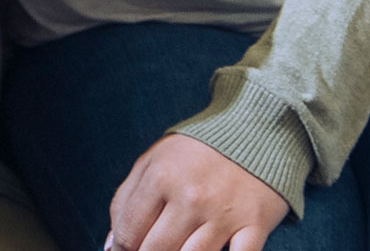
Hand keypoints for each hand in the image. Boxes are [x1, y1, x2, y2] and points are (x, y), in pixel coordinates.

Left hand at [107, 133, 287, 250]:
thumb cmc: (198, 151)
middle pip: (157, 250)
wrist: (258, 131)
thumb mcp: (153, 161)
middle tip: (150, 250)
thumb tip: (112, 244)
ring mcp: (224, 214)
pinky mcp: (255, 225)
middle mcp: (191, 198)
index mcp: (161, 178)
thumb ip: (126, 200)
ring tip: (175, 250)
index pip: (129, 231)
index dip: (121, 249)